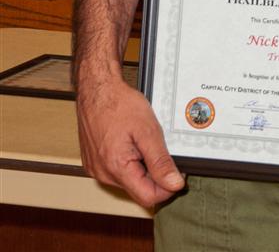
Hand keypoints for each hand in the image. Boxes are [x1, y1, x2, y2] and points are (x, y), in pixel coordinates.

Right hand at [76, 75, 184, 206]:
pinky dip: (128, 160)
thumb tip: (174, 184)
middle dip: (153, 173)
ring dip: (140, 166)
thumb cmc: (118, 103)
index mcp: (116, 168)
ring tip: (140, 140)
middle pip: (138, 189)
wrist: (97, 88)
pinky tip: (129, 140)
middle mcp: (103, 174)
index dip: (167, 186)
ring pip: (128, 180)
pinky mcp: (93, 162)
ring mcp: (96, 168)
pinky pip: (117, 171)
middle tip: (156, 146)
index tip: (176, 171)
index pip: (149, 197)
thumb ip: (161, 161)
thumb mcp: (148, 130)